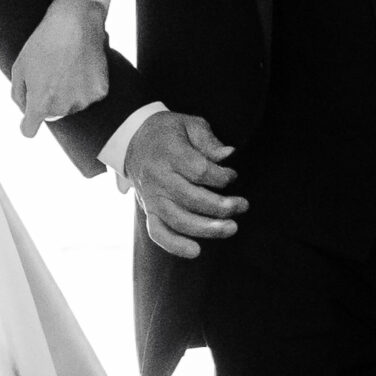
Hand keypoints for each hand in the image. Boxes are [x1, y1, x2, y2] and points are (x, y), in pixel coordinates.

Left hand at [10, 0, 110, 136]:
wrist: (75, 22)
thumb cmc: (43, 42)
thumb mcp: (19, 67)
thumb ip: (18, 95)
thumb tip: (25, 110)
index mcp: (40, 103)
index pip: (29, 130)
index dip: (27, 124)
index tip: (28, 122)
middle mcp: (63, 107)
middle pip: (52, 114)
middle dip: (49, 99)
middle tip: (51, 73)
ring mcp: (83, 100)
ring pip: (72, 105)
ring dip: (68, 92)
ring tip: (67, 66)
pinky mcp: (100, 92)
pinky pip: (89, 95)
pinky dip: (86, 85)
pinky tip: (82, 65)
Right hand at [124, 112, 244, 258]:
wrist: (133, 140)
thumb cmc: (168, 132)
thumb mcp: (189, 124)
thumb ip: (209, 140)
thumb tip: (229, 155)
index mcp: (168, 153)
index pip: (198, 171)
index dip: (221, 177)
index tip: (233, 176)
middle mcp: (157, 178)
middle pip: (191, 198)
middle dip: (221, 206)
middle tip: (242, 206)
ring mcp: (151, 197)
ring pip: (178, 219)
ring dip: (206, 228)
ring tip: (231, 228)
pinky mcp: (148, 210)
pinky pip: (158, 233)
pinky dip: (175, 245)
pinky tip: (196, 251)